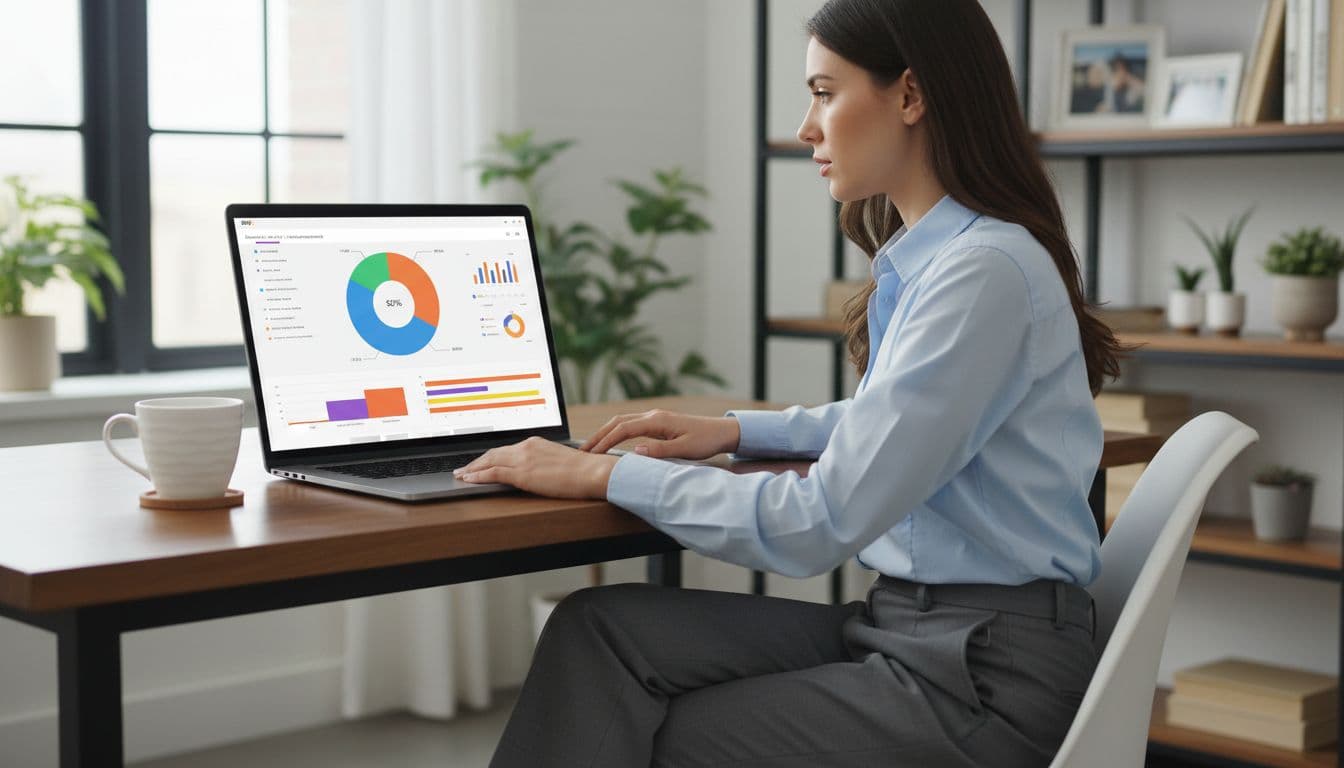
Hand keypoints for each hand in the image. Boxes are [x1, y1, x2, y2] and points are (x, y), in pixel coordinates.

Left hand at [453, 437, 619, 498]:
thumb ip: (544, 463)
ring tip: (461, 475)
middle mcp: (526, 447)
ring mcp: (523, 459)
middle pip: (493, 453)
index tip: (480, 462)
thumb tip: (538, 472)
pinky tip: (469, 480)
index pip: (506, 449)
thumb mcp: (560, 461)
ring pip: (489, 461)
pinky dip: (478, 475)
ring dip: (472, 469)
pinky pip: (493, 473)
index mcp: (536, 443)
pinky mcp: (522, 473)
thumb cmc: (584, 470)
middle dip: (476, 462)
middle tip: (463, 468)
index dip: (490, 456)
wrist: (593, 472)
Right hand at [580, 409, 740, 459]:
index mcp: (657, 421)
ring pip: (623, 421)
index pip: (623, 429)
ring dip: (606, 432)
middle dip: (599, 435)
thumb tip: (635, 452)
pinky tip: (611, 441)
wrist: (721, 431)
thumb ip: (659, 451)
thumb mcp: (684, 449)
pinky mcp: (658, 422)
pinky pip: (631, 424)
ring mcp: (655, 417)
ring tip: (592, 447)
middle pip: (618, 422)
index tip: (592, 454)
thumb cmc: (705, 441)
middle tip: (582, 451)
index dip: (605, 441)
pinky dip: (616, 431)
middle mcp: (653, 416)